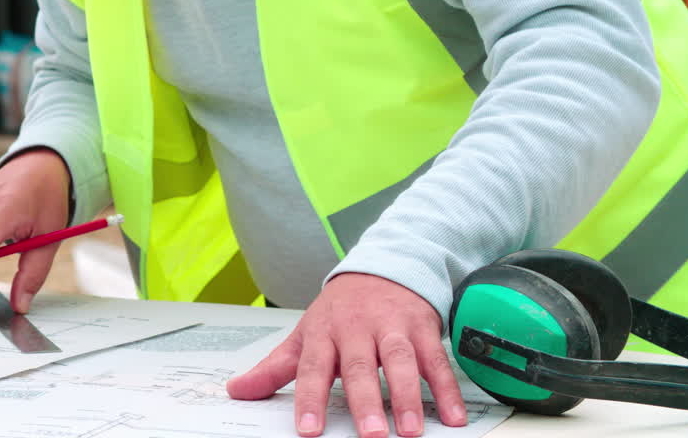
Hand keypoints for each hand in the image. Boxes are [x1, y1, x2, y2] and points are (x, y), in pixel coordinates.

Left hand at [226, 273, 466, 437]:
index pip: (313, 367)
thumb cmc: (340, 310)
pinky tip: (452, 416)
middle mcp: (357, 327)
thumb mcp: (305, 334)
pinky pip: (436, 359)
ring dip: (407, 396)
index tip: (307, 430)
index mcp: (323, 332)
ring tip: (410, 431)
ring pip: (400, 360)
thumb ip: (274, 367)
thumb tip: (236, 390)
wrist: (384, 267)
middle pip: (360, 366)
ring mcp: (392, 326)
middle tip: (371, 435)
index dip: (309, 399)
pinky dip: (446, 388)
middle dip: (365, 400)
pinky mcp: (422, 327)